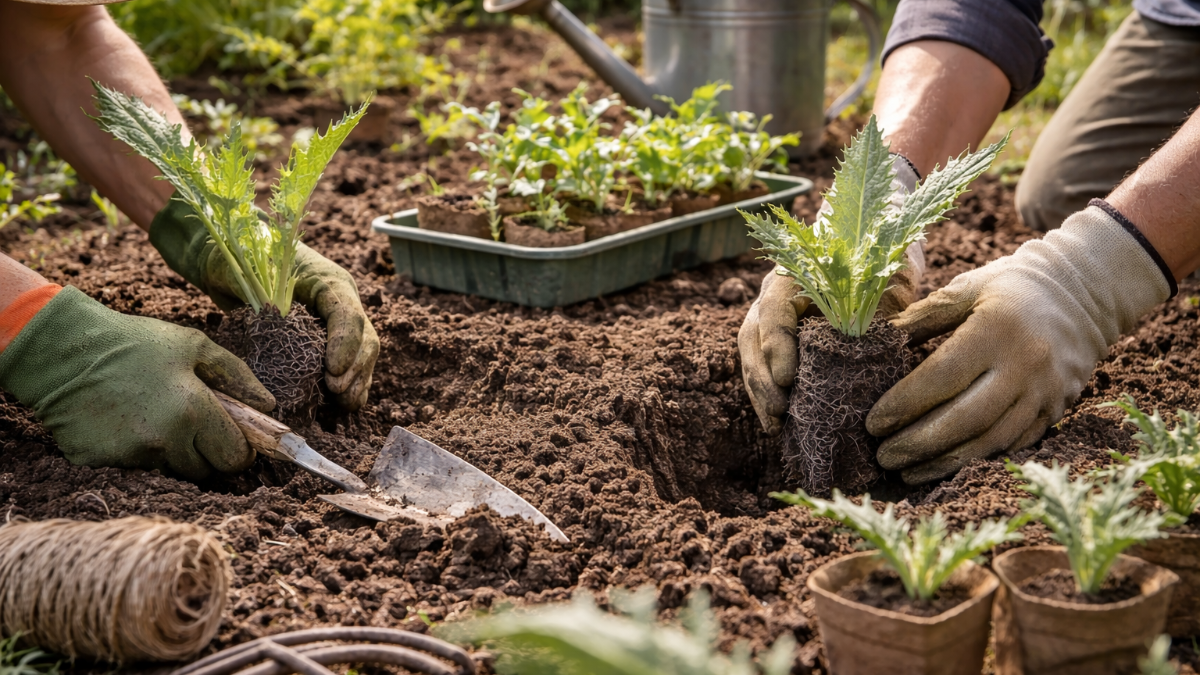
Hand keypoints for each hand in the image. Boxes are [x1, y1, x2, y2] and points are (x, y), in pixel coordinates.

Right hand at [0, 286, 274, 478]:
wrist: (61, 349)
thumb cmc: (133, 342)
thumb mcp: (193, 345)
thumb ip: (237, 376)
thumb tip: (269, 406)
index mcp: (193, 411)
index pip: (235, 457)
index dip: (239, 450)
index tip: (233, 438)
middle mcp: (164, 440)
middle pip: (205, 471)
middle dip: (207, 452)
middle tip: (192, 424)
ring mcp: (129, 456)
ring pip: (172, 472)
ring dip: (174, 455)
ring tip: (156, 418)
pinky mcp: (99, 464)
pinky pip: (135, 471)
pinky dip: (138, 455)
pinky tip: (126, 424)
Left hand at [150, 198, 379, 410]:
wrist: (235, 253)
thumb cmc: (239, 258)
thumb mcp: (243, 270)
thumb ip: (256, 294)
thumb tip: (267, 322)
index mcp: (325, 280)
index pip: (346, 312)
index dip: (345, 343)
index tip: (333, 371)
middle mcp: (338, 300)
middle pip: (363, 335)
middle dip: (356, 367)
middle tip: (337, 392)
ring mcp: (335, 319)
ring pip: (362, 352)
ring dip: (358, 379)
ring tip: (346, 405)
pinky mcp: (326, 336)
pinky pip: (349, 361)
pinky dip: (350, 383)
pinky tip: (344, 405)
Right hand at [738, 155, 923, 433]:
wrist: (875, 236)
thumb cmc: (883, 257)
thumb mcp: (889, 279)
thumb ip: (883, 308)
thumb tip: (884, 353)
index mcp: (796, 270)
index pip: (774, 308)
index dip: (777, 345)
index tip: (789, 379)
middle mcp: (774, 291)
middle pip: (752, 335)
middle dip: (762, 378)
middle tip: (779, 413)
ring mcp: (771, 312)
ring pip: (751, 352)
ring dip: (759, 391)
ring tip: (775, 425)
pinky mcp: (778, 334)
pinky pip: (762, 363)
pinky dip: (766, 391)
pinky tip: (777, 421)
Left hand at [867, 204, 1171, 483]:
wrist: (1087, 291)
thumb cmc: (1012, 286)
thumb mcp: (966, 288)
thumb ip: (921, 317)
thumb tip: (876, 342)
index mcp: (996, 329)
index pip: (942, 377)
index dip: (904, 404)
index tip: (872, 423)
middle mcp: (1025, 365)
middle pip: (965, 419)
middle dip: (918, 443)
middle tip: (882, 456)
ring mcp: (1044, 392)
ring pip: (990, 440)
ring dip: (944, 462)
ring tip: (906, 472)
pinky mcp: (1056, 410)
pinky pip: (1013, 444)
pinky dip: (976, 459)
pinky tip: (945, 466)